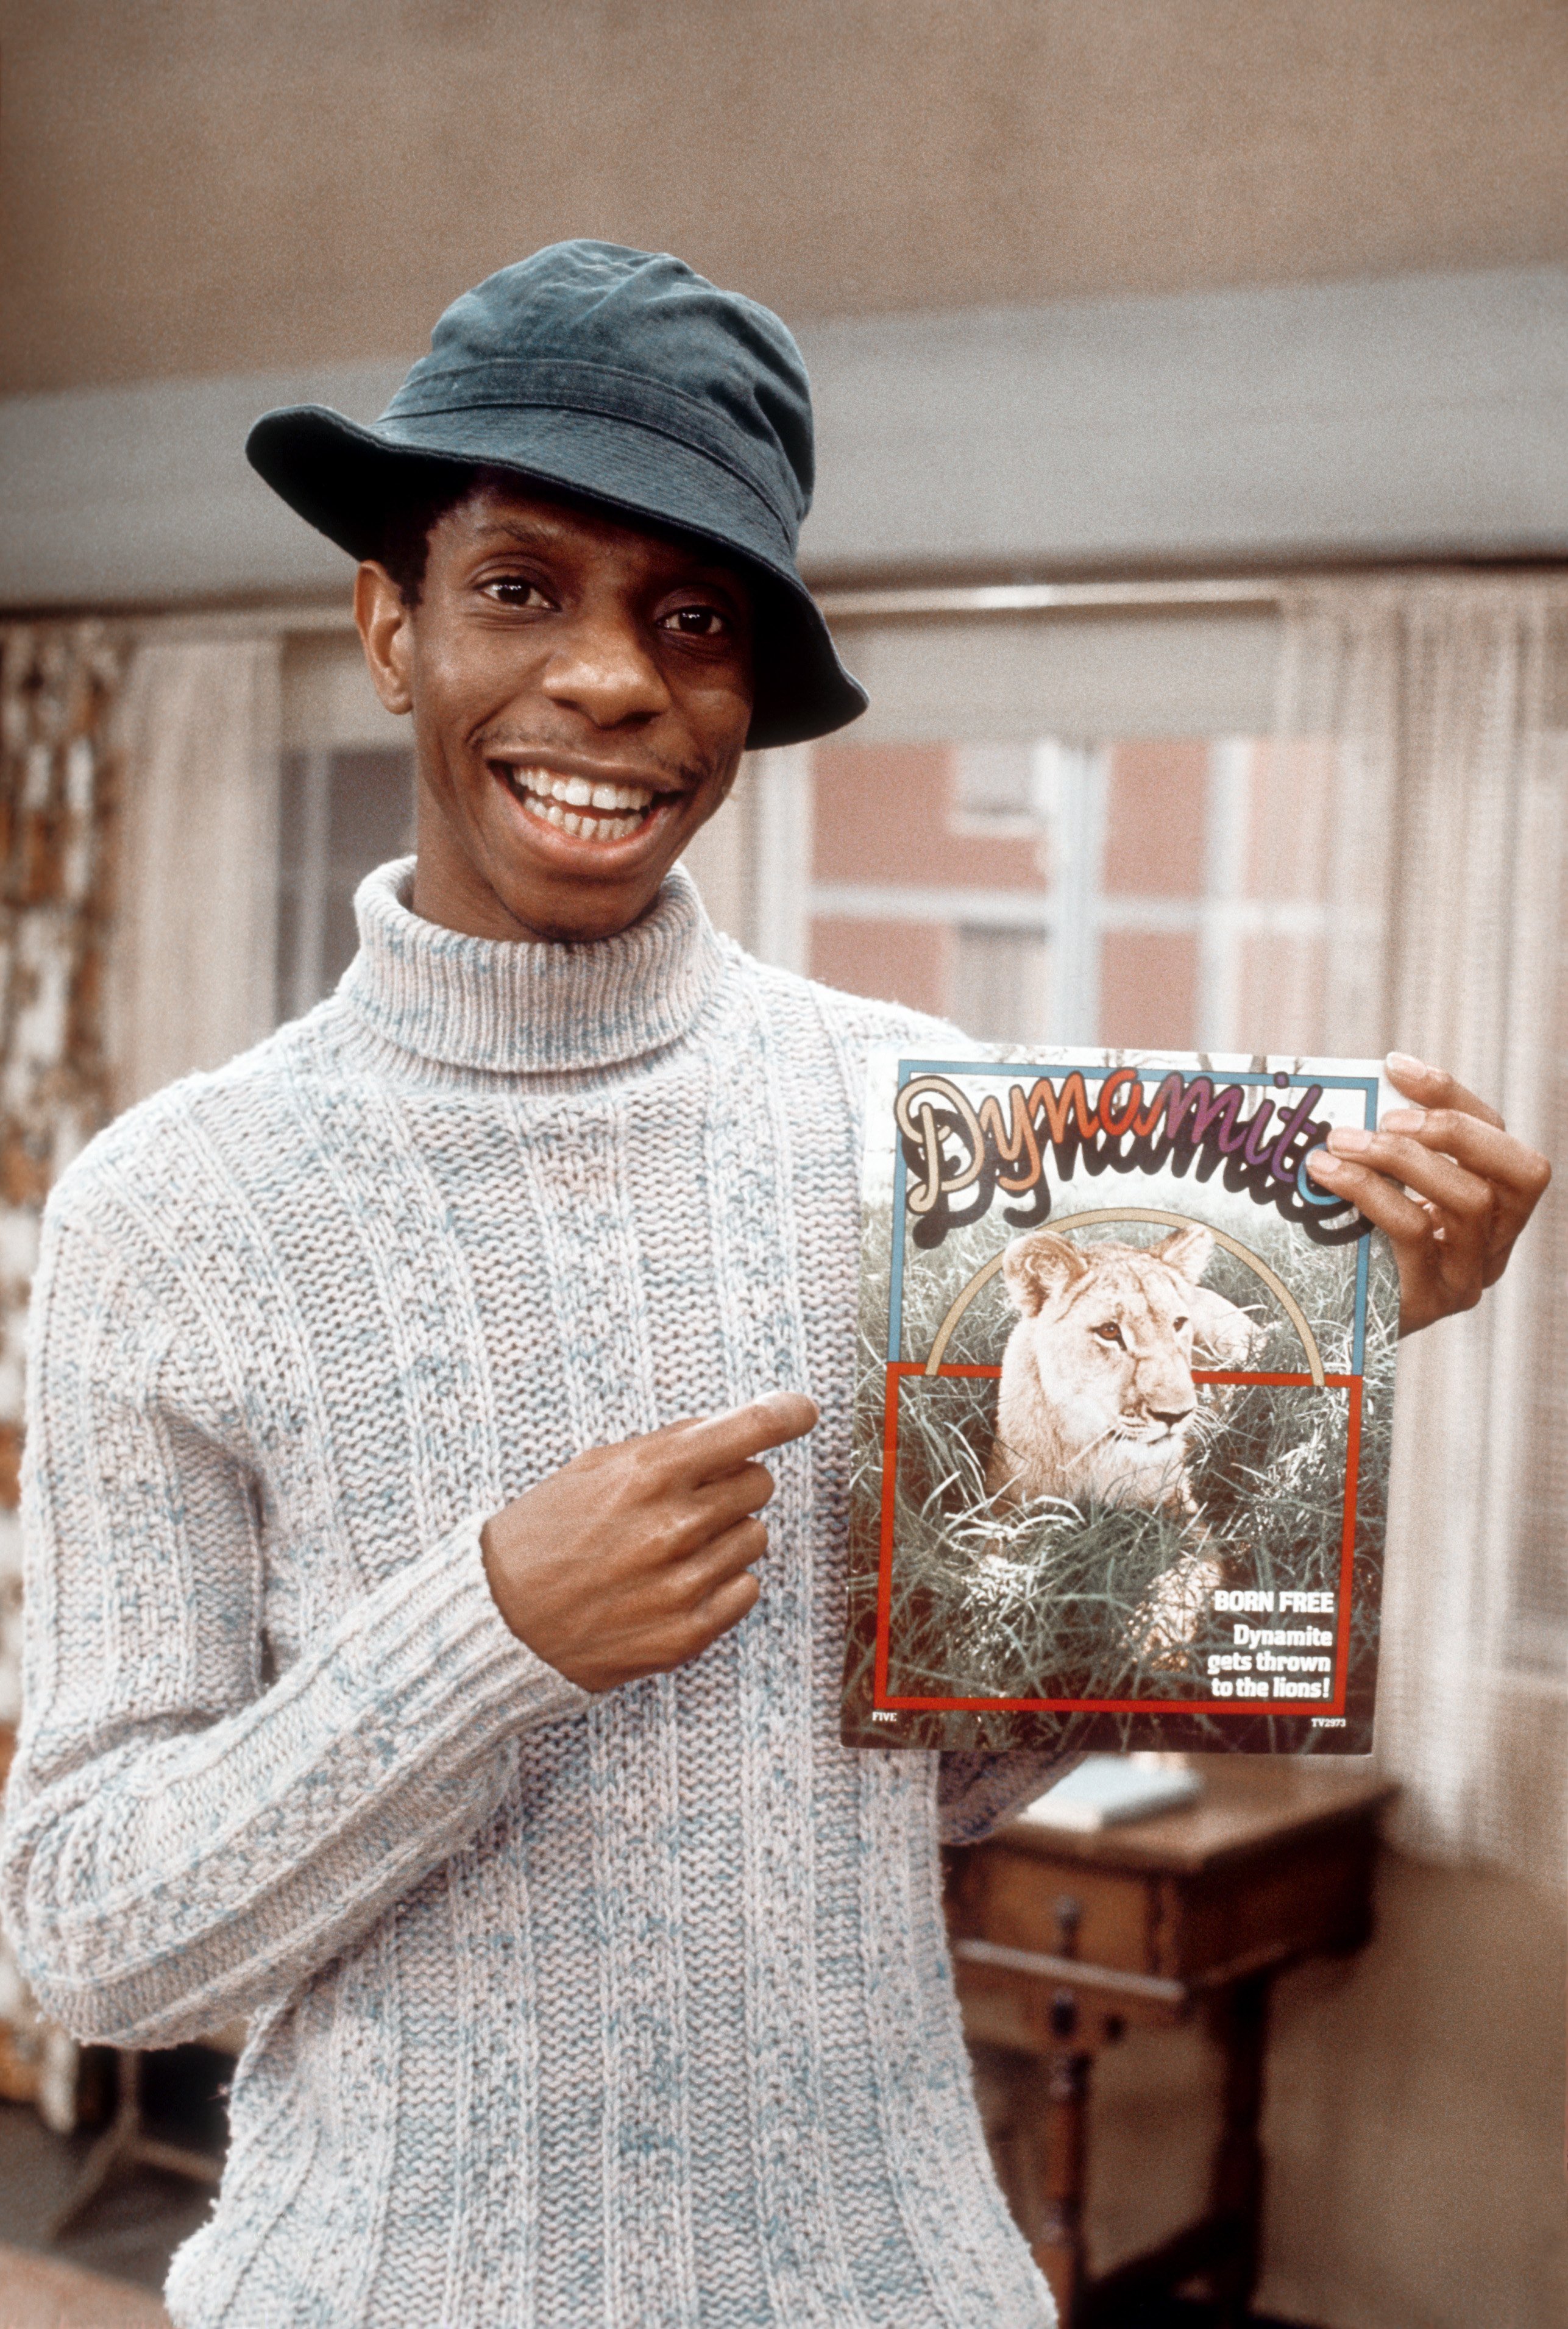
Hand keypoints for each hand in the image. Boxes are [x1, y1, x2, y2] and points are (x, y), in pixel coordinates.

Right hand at [480, 1392, 818, 1690]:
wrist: (502, 1622)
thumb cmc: (542, 1537)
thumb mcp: (591, 1469)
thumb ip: (663, 1448)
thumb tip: (725, 1429)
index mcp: (649, 1475)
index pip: (746, 1431)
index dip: (784, 1415)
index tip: (801, 1410)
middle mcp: (673, 1526)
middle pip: (759, 1484)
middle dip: (731, 1485)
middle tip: (688, 1500)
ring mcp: (684, 1583)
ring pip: (756, 1537)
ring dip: (724, 1536)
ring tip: (670, 1549)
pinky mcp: (688, 1632)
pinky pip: (747, 1589)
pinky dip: (721, 1582)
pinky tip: (675, 1583)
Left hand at [1305, 1053, 1550, 1335]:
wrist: (1320, 1327)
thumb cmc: (1350, 1246)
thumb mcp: (1380, 1191)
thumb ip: (1387, 1151)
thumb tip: (1360, 1086)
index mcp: (1494, 1206)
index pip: (1499, 1137)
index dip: (1454, 1095)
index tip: (1395, 1065)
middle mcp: (1497, 1242)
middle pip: (1518, 1170)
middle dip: (1454, 1129)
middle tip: (1385, 1117)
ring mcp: (1470, 1274)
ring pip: (1469, 1201)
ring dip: (1403, 1159)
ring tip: (1340, 1143)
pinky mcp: (1433, 1300)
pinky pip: (1415, 1234)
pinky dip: (1370, 1193)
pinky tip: (1326, 1176)